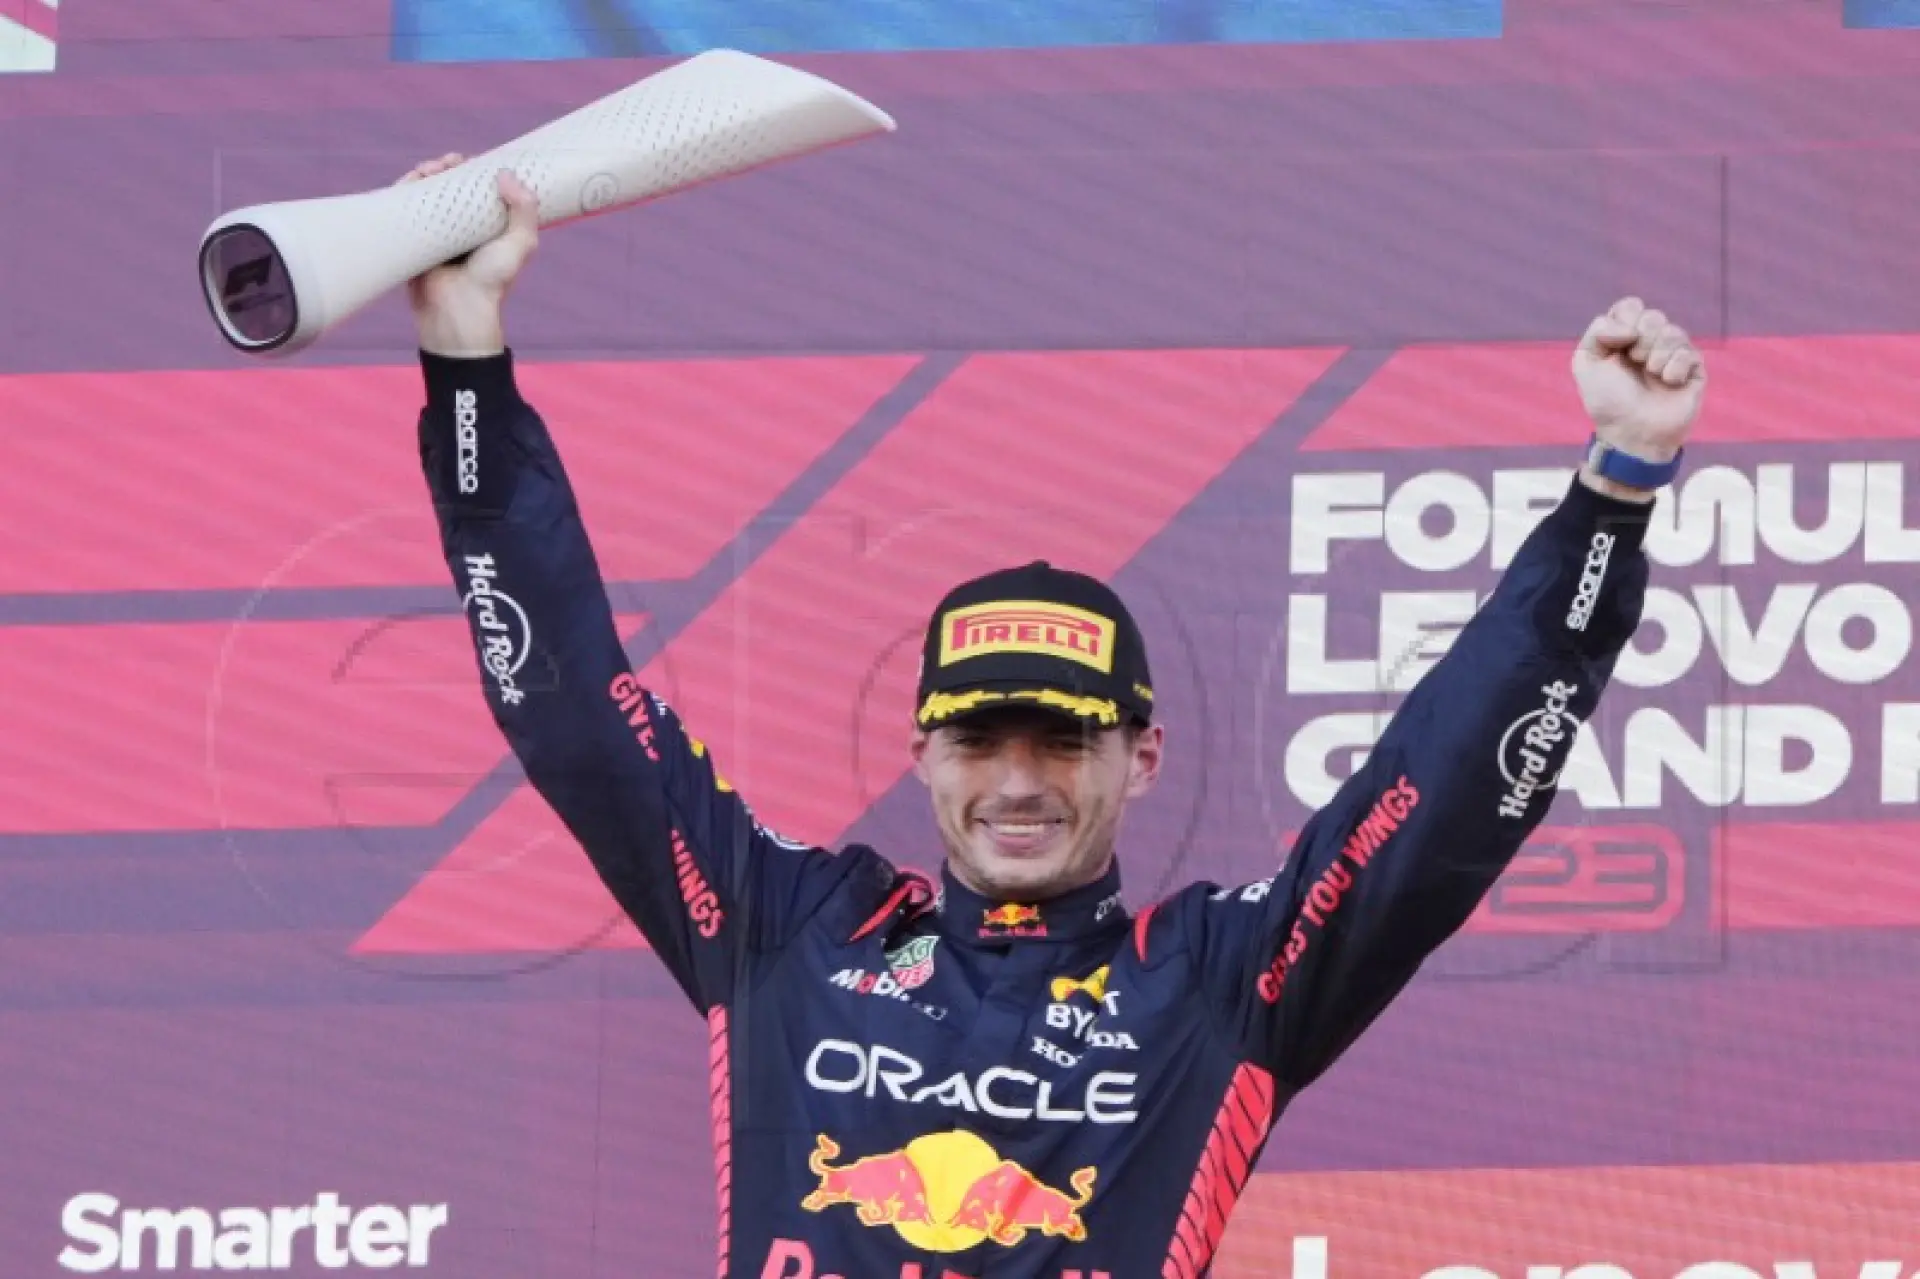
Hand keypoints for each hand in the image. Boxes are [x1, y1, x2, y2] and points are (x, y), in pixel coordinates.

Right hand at [398, 153, 540, 356]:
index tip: (472, 160)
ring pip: (428, 193)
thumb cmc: (492, 282)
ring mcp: (436, 231)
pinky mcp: (413, 238)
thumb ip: (525, 210)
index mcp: (488, 225)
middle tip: (447, 162)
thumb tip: (505, 173)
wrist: (457, 311)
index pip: (480, 188)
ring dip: (425, 173)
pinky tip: (411, 180)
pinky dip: (405, 190)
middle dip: (446, 167)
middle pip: (451, 186)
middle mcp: (462, 226)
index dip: (475, 170)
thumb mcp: (521, 244)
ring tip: (429, 169)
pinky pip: (406, 208)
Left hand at [1571, 296, 1706, 500]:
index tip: (1619, 343)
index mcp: (1624, 338)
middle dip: (1641, 339)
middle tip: (1635, 362)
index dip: (1625, 319)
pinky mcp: (1693, 369)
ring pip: (1672, 331)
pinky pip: (1689, 352)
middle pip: (1653, 316)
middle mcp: (1649, 343)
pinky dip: (1674, 368)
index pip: (1631, 306)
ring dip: (1656, 355)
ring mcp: (1673, 354)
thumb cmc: (1608, 401)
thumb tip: (1631, 327)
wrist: (1632, 433)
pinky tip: (1668, 383)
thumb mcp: (1586, 364)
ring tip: (1651, 375)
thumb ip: (1597, 331)